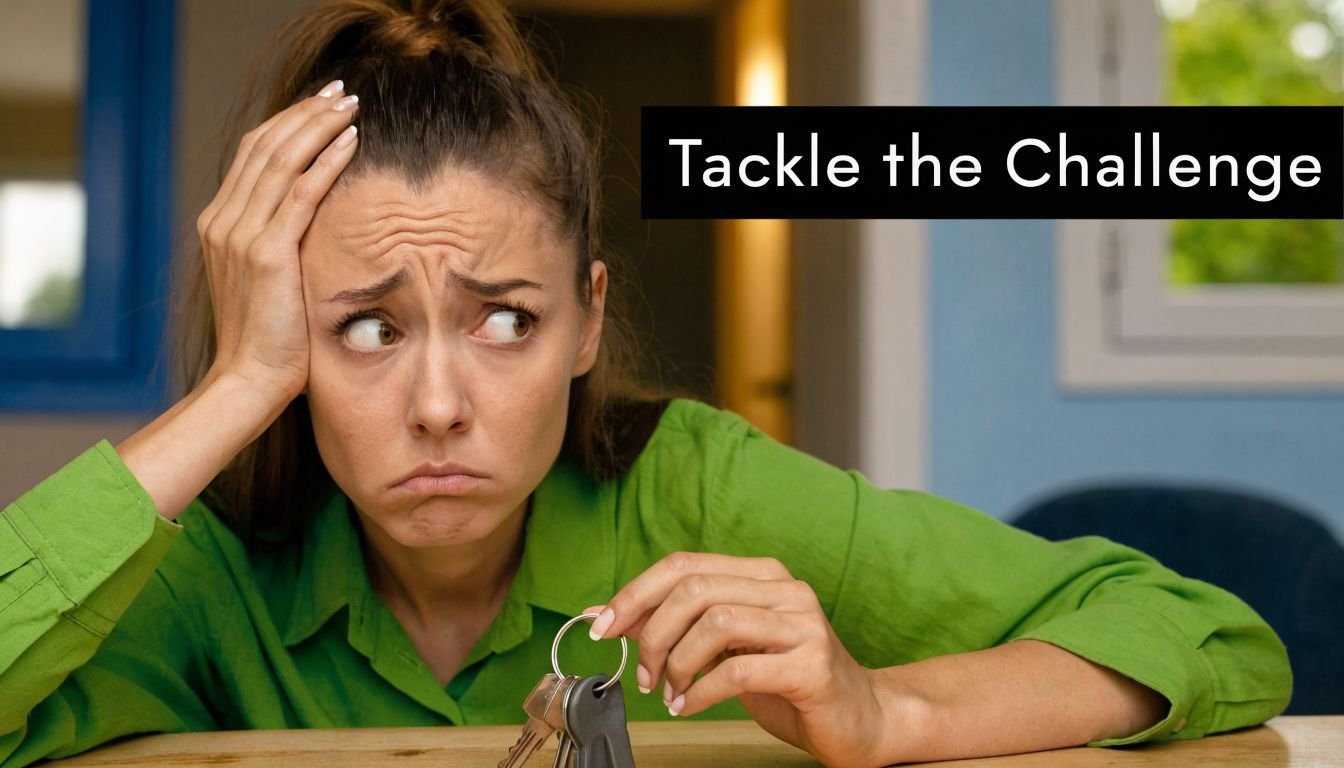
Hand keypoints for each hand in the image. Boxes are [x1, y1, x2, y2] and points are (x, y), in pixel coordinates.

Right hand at [194, 79, 359, 399]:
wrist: (248, 380)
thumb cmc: (268, 341)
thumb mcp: (266, 282)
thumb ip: (276, 246)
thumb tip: (307, 226)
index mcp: (219, 224)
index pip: (253, 155)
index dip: (287, 124)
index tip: (320, 105)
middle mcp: (223, 221)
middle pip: (264, 145)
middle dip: (304, 113)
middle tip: (340, 91)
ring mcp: (241, 235)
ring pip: (281, 160)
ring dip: (318, 126)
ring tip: (349, 105)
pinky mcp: (267, 253)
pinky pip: (301, 194)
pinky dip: (326, 162)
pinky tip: (350, 142)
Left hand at [589, 552, 899, 766]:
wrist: (860, 719)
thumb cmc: (788, 680)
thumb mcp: (725, 647)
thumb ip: (675, 625)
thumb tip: (603, 613)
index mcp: (762, 575)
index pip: (685, 565)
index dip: (636, 594)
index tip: (602, 627)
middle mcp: (785, 589)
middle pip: (695, 589)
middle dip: (652, 634)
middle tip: (643, 675)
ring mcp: (802, 624)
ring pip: (715, 622)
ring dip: (676, 663)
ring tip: (669, 693)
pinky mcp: (812, 665)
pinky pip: (738, 669)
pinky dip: (699, 691)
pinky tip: (688, 706)